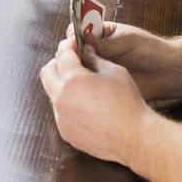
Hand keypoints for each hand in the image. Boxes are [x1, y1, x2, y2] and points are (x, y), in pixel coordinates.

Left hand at [38, 34, 151, 164]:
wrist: (134, 137)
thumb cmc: (128, 103)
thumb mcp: (115, 71)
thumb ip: (95, 58)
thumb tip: (85, 51)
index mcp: (72, 79)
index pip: (62, 55)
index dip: (68, 45)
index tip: (74, 43)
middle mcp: (61, 98)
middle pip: (47, 72)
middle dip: (57, 63)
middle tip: (72, 62)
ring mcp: (62, 117)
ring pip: (53, 94)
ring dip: (62, 85)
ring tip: (82, 85)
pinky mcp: (66, 132)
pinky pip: (61, 113)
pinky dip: (69, 104)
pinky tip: (87, 105)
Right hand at [70, 18, 181, 106]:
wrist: (167, 73)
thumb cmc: (150, 50)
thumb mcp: (128, 41)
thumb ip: (106, 43)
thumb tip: (84, 39)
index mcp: (101, 34)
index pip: (80, 30)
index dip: (74, 33)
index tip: (73, 37)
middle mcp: (97, 50)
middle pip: (75, 49)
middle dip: (71, 51)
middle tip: (75, 55)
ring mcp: (98, 67)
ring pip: (78, 66)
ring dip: (76, 67)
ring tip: (81, 69)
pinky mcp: (103, 83)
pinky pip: (88, 83)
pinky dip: (84, 83)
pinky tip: (87, 83)